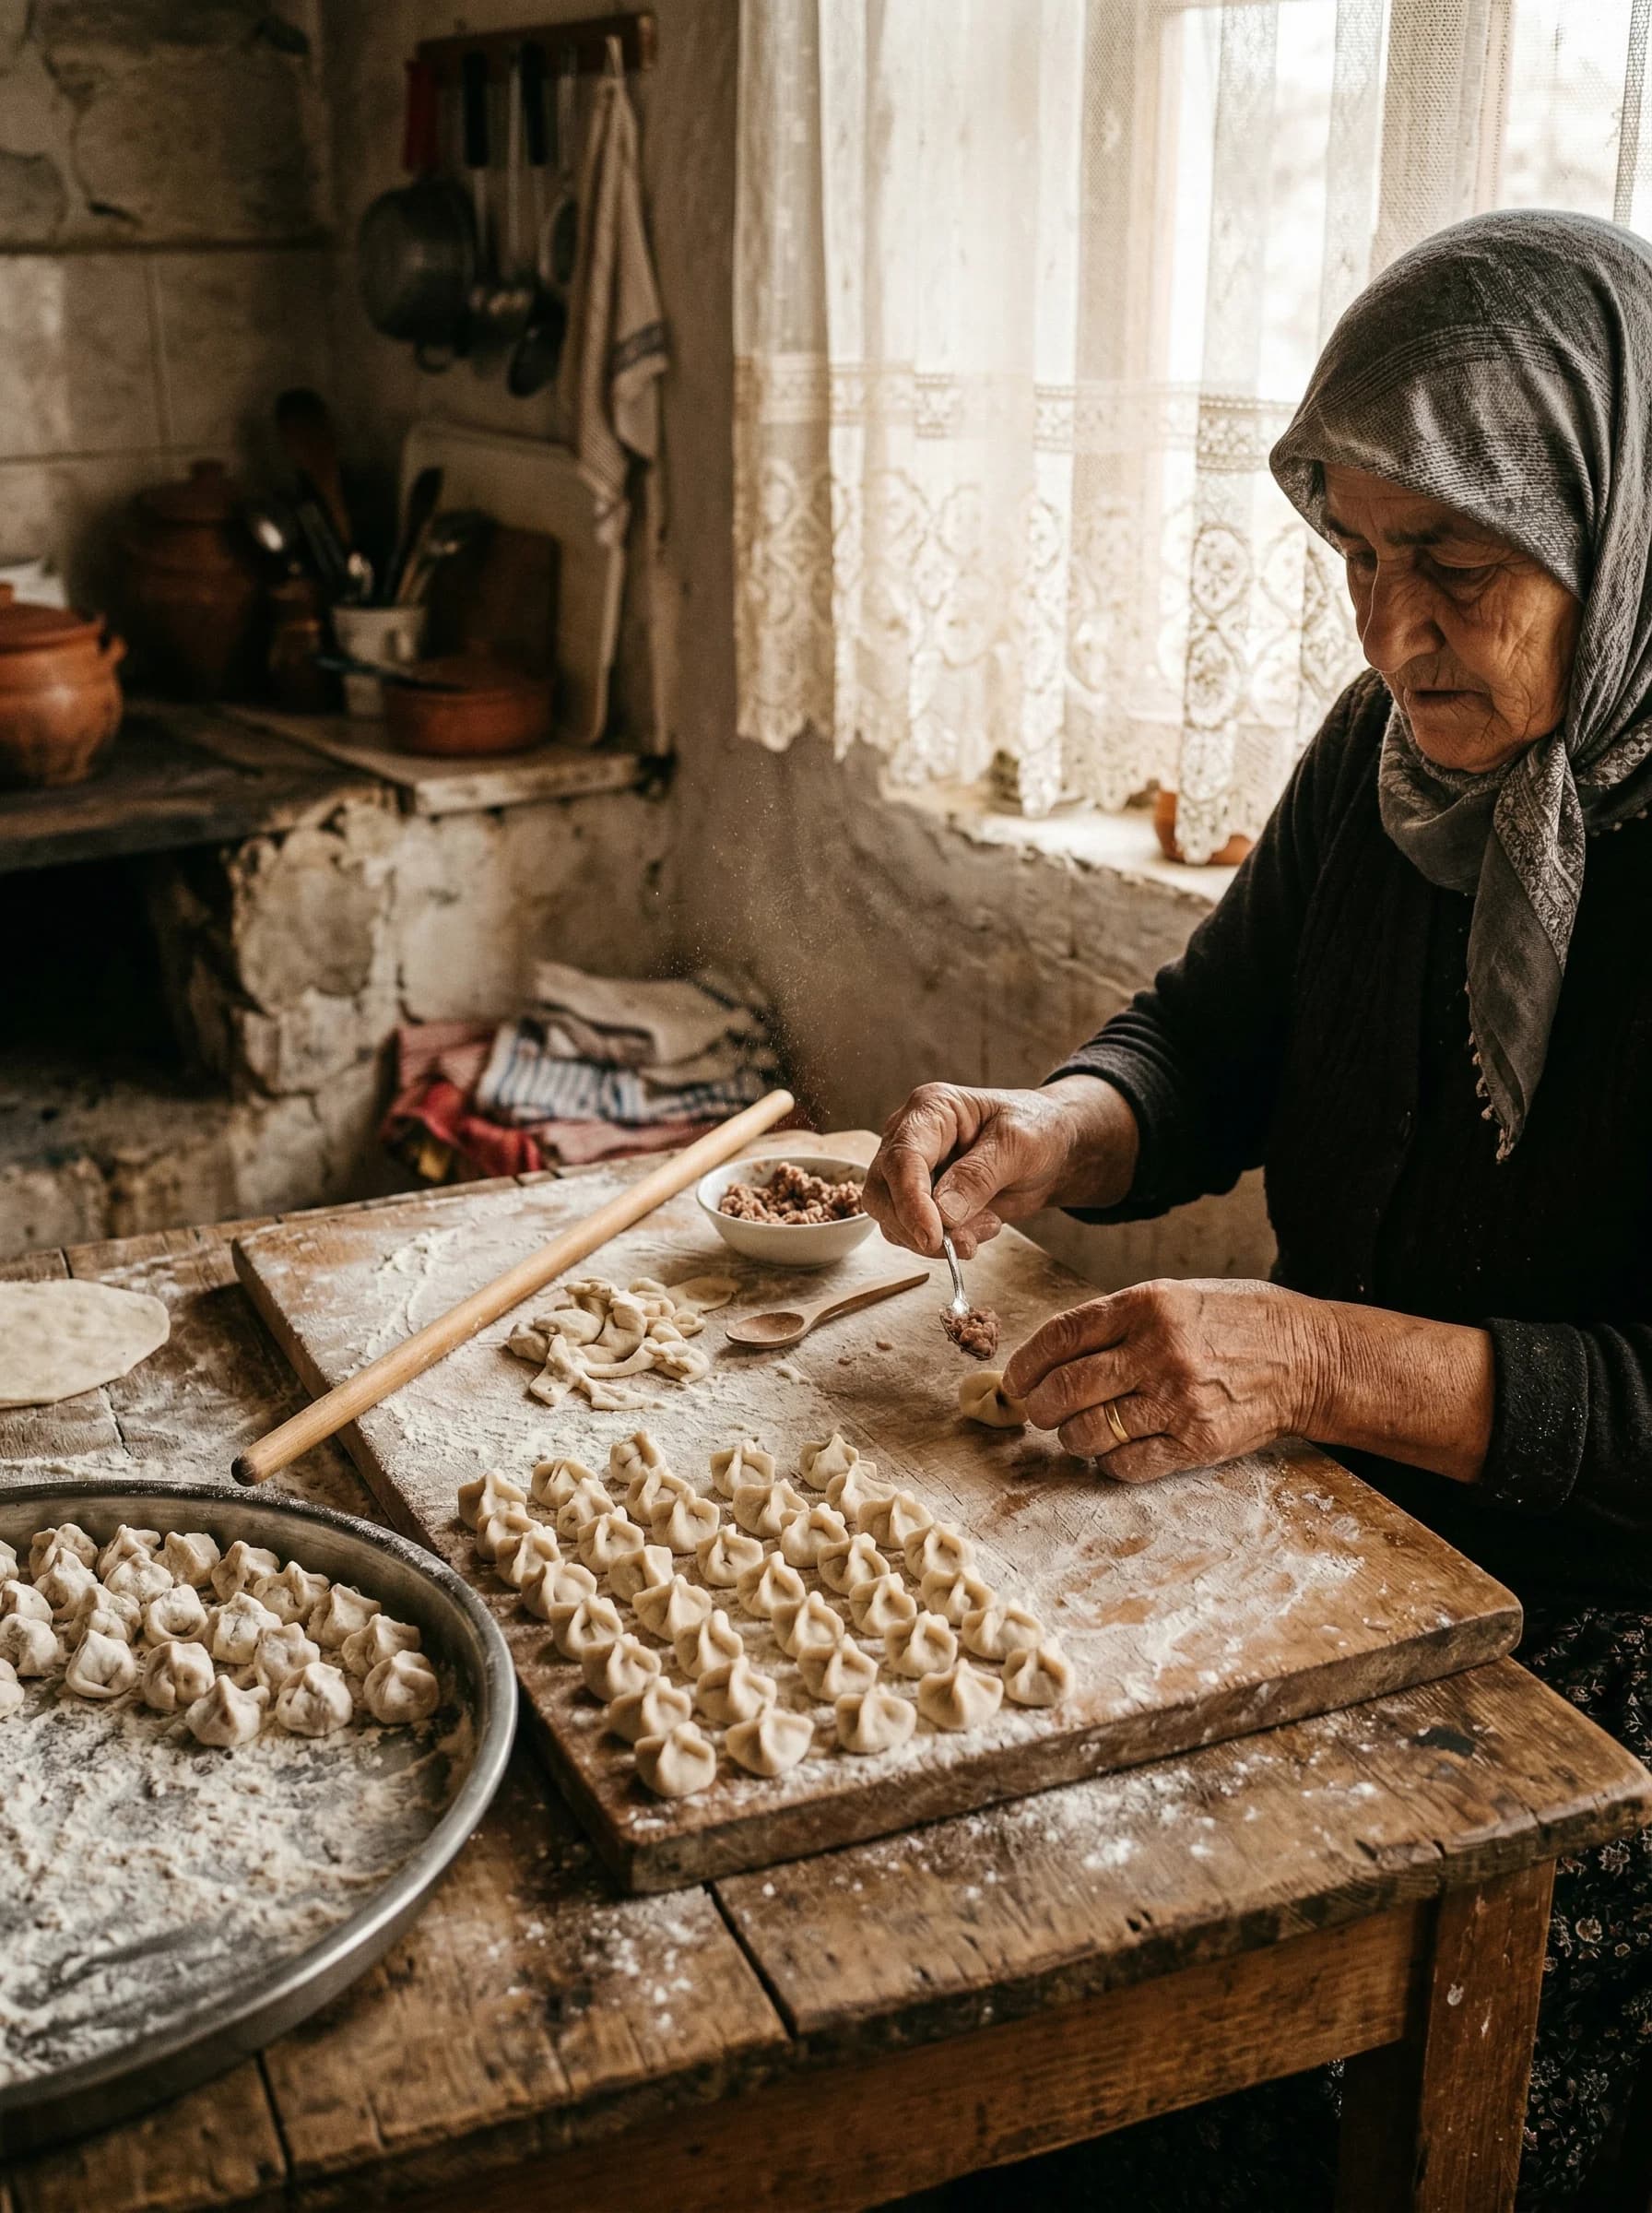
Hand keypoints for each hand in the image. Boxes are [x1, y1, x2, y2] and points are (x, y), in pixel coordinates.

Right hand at [863, 1076, 1136, 1259]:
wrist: (1053, 1149)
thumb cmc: (1038, 1130)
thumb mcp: (1018, 1144)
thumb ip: (979, 1176)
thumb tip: (942, 1214)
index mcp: (930, 1110)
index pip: (902, 1158)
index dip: (911, 1201)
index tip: (931, 1236)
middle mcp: (909, 1138)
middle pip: (881, 1192)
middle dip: (918, 1227)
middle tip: (966, 1243)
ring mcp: (911, 1172)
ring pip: (892, 1220)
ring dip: (938, 1238)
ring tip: (989, 1224)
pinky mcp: (920, 1201)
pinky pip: (913, 1234)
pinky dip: (947, 1243)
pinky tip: (983, 1225)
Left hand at [1001, 1277, 1323, 1480]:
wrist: (1311, 1359)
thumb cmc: (1241, 1322)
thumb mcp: (1177, 1297)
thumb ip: (1120, 1321)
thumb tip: (1056, 1354)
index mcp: (1147, 1306)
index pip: (1061, 1336)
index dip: (1026, 1362)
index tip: (1015, 1378)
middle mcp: (1157, 1351)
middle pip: (1065, 1389)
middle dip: (1038, 1406)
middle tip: (1037, 1410)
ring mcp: (1177, 1401)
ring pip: (1089, 1432)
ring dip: (1071, 1437)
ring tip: (1077, 1430)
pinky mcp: (1195, 1443)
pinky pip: (1126, 1464)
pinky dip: (1108, 1462)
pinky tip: (1114, 1450)